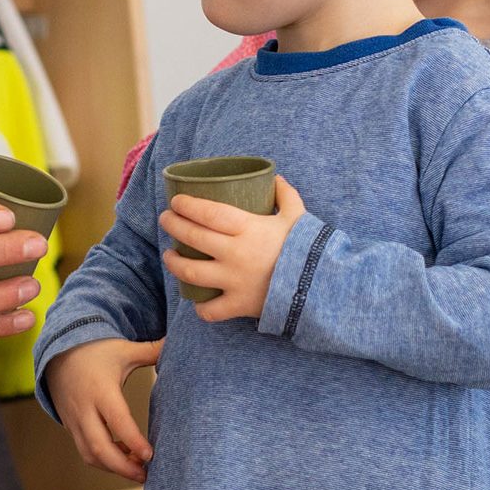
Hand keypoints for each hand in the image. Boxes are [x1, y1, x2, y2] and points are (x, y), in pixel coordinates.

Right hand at [42, 337, 161, 481]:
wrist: (57, 353)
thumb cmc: (95, 352)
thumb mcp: (123, 350)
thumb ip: (151, 350)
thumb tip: (176, 342)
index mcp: (101, 390)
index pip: (117, 421)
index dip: (133, 441)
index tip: (150, 456)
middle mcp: (85, 409)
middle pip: (100, 447)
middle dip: (123, 467)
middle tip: (146, 475)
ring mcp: (75, 421)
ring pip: (90, 455)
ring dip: (113, 468)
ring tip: (138, 470)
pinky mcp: (71, 428)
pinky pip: (86, 451)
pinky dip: (104, 461)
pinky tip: (123, 458)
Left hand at [159, 176, 305, 321]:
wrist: (324, 288)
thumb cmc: (310, 249)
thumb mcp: (299, 217)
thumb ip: (286, 196)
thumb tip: (276, 178)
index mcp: (248, 228)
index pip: (208, 212)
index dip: (187, 205)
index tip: (176, 201)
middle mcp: (235, 253)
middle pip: (192, 236)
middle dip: (173, 225)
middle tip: (166, 219)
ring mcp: (234, 280)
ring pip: (190, 271)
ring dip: (174, 262)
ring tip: (169, 255)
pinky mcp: (238, 304)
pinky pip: (210, 310)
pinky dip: (200, 308)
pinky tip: (196, 301)